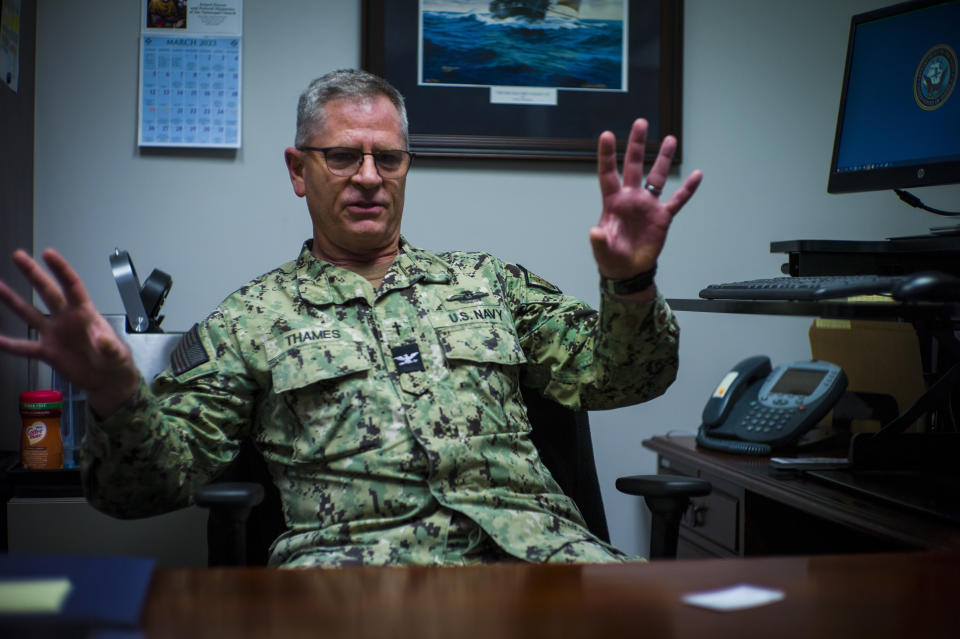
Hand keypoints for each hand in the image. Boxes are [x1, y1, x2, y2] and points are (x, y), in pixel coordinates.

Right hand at [0, 249, 139, 417]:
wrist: (107, 380)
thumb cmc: (116, 361)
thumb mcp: (117, 354)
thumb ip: (110, 347)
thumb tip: (103, 341)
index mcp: (86, 314)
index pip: (73, 286)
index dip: (61, 270)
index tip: (48, 254)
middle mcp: (67, 319)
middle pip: (48, 292)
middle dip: (34, 274)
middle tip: (19, 256)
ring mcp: (55, 334)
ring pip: (30, 314)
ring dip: (14, 301)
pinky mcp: (47, 352)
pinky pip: (24, 347)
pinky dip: (10, 344)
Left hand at [589, 118, 702, 285]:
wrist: (629, 270)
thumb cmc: (612, 258)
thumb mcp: (603, 250)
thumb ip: (599, 240)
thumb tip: (594, 232)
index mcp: (613, 202)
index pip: (608, 174)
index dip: (608, 155)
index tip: (607, 134)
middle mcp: (631, 198)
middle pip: (634, 166)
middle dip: (637, 145)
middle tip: (641, 122)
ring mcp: (648, 206)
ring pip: (657, 177)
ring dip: (663, 159)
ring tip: (670, 139)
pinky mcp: (662, 217)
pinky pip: (677, 200)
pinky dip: (688, 189)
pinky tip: (697, 175)